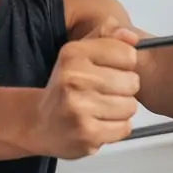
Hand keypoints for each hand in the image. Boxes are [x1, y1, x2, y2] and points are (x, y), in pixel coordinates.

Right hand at [36, 20, 140, 157]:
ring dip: (122, 109)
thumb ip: (108, 37)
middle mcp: (74, 79)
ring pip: (130, 106)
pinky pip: (124, 128)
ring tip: (103, 108)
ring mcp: (79, 108)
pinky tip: (101, 123)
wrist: (39, 123)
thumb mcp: (81, 52)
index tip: (112, 68)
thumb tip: (133, 38)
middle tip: (107, 91)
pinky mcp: (86, 134)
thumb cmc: (67, 84)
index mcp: (74, 53)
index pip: (128, 54)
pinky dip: (117, 128)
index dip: (126, 63)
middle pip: (132, 82)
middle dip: (125, 87)